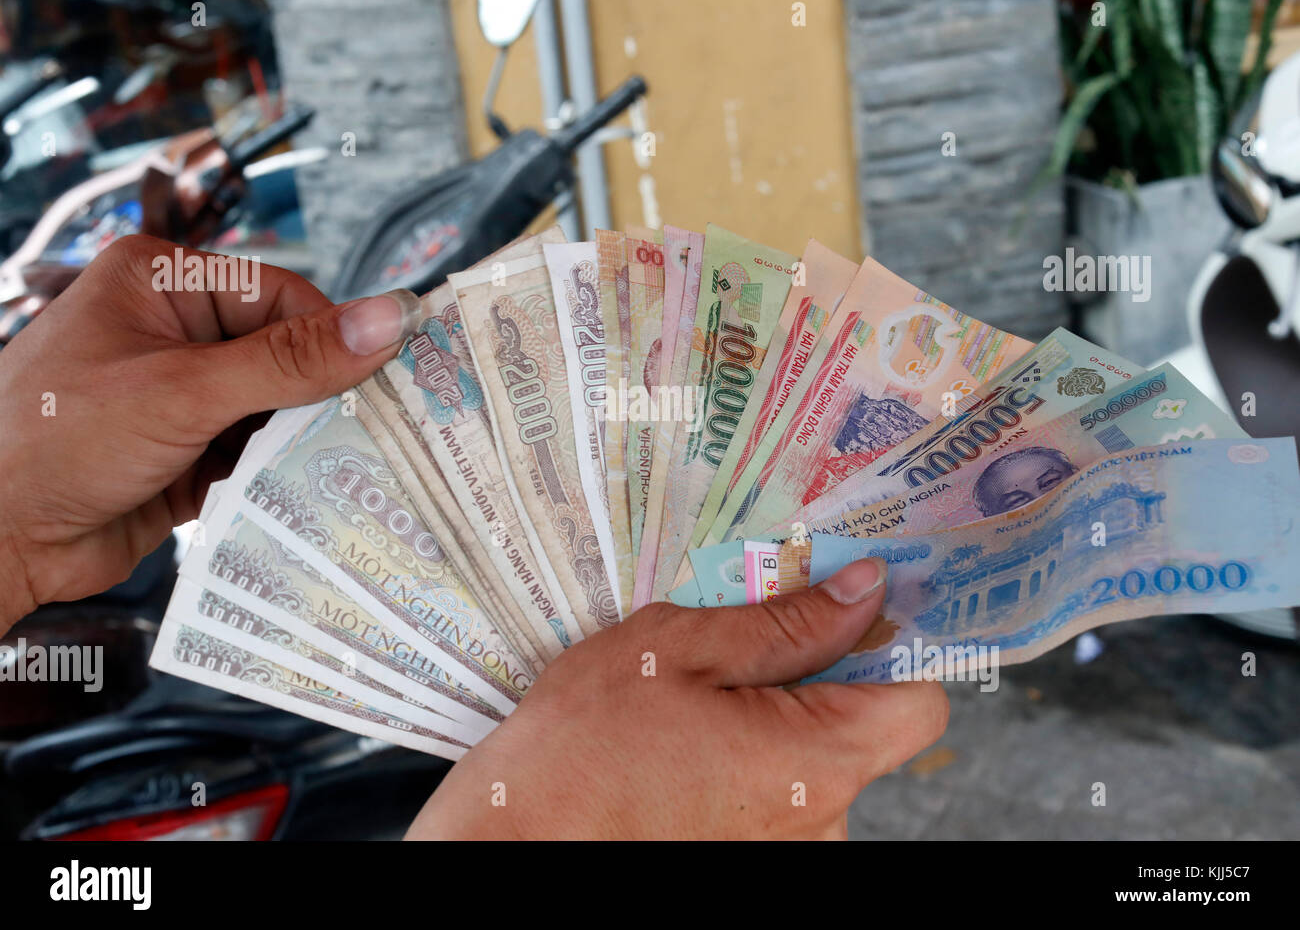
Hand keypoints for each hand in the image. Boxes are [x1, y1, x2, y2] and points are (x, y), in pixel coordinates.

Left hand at [0, 235, 417, 632]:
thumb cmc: (58, 440)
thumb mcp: (185, 392)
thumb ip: (293, 360)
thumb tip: (393, 317)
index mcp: (164, 281)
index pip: (282, 297)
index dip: (335, 339)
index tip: (392, 383)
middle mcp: (175, 332)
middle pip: (286, 355)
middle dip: (325, 398)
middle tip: (386, 434)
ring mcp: (181, 396)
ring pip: (277, 410)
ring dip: (306, 443)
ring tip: (359, 470)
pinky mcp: (187, 454)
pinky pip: (256, 456)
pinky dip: (283, 476)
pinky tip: (315, 496)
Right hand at [408, 557, 947, 838]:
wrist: (511, 841)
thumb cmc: (582, 745)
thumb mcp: (678, 648)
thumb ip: (786, 622)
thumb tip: (867, 588)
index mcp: (817, 760)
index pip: (919, 701)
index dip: (893, 648)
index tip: (850, 611)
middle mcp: (822, 822)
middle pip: (863, 726)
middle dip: (816, 676)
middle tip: (738, 642)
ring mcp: (788, 851)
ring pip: (815, 758)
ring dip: (774, 719)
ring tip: (693, 704)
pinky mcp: (755, 863)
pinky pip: (781, 795)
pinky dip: (749, 761)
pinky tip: (685, 747)